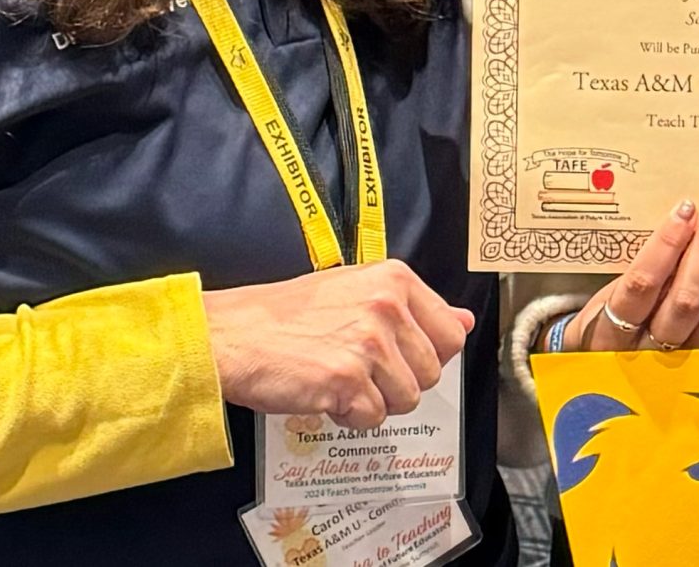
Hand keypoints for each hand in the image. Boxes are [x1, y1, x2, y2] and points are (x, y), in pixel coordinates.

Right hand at [202, 260, 473, 428]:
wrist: (233, 334)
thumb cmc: (287, 316)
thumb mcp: (356, 291)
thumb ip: (414, 308)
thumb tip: (465, 322)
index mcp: (394, 279)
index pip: (451, 333)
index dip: (426, 354)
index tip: (396, 355)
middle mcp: (387, 306)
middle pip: (431, 372)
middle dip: (398, 382)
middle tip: (357, 368)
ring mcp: (368, 343)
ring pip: (406, 399)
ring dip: (374, 400)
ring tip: (338, 378)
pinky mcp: (347, 379)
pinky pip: (373, 418)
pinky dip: (349, 417)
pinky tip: (324, 393)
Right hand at [567, 198, 698, 351]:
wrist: (609, 380)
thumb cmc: (606, 328)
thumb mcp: (603, 302)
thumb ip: (636, 274)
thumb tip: (679, 225)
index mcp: (613, 331)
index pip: (643, 284)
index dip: (666, 245)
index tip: (684, 210)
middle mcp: (652, 353)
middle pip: (686, 300)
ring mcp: (688, 364)